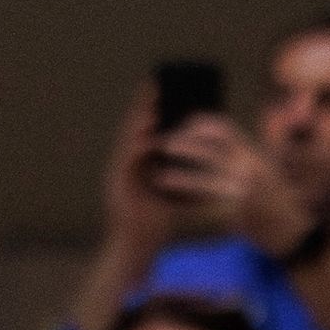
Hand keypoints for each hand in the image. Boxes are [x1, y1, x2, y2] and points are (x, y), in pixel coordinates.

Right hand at [97, 83, 181, 254]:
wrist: (138, 246)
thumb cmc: (156, 222)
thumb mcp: (173, 194)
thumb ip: (184, 176)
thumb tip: (211, 165)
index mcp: (139, 163)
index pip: (144, 128)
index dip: (151, 106)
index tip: (161, 86)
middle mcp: (126, 164)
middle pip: (134, 128)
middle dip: (143, 106)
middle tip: (154, 84)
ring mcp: (120, 173)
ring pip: (128, 141)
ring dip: (139, 123)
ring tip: (152, 107)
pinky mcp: (118, 185)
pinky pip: (127, 162)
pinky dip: (137, 148)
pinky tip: (148, 139)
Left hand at [149, 112, 313, 254]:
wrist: (294, 230)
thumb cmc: (277, 197)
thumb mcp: (265, 166)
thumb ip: (243, 152)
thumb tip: (219, 138)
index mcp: (253, 153)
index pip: (223, 128)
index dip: (200, 124)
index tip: (183, 125)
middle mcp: (249, 169)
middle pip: (209, 151)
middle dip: (184, 146)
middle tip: (164, 145)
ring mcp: (245, 193)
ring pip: (204, 182)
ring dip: (180, 179)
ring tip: (159, 177)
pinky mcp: (239, 215)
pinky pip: (208, 208)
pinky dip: (191, 206)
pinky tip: (175, 203)